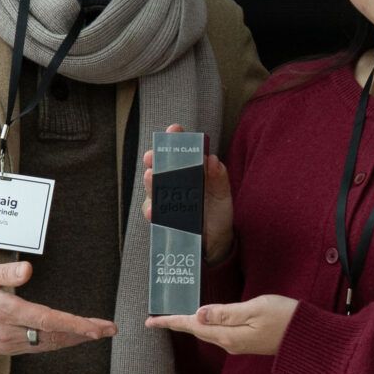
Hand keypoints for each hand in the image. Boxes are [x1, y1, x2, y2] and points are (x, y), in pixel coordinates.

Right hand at [0, 260, 114, 353]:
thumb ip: (4, 272)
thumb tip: (26, 270)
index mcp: (3, 311)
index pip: (47, 320)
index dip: (76, 325)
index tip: (97, 327)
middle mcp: (6, 332)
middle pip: (53, 336)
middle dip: (83, 334)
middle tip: (108, 330)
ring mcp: (5, 344)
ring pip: (46, 345)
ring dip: (72, 340)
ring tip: (94, 334)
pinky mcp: (2, 349)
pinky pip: (35, 348)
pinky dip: (55, 343)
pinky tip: (67, 339)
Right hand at [142, 124, 235, 264]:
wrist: (217, 242)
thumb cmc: (218, 213)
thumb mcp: (222, 194)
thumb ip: (219, 178)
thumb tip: (213, 160)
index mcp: (190, 172)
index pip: (180, 151)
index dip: (174, 139)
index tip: (173, 130)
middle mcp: (174, 184)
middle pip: (160, 167)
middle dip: (155, 159)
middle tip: (152, 155)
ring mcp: (167, 201)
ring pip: (153, 189)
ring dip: (150, 183)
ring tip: (150, 176)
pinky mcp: (163, 220)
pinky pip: (154, 214)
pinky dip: (152, 211)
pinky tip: (153, 211)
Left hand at [147, 295, 298, 356]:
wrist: (307, 337)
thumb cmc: (285, 318)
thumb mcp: (254, 309)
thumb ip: (225, 313)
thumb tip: (198, 315)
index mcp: (228, 335)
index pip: (192, 326)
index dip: (171, 322)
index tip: (151, 322)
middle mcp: (229, 343)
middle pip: (196, 331)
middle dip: (175, 324)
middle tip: (155, 320)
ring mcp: (237, 344)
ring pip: (206, 333)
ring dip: (189, 326)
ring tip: (172, 319)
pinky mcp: (245, 342)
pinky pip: (218, 334)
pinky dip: (205, 326)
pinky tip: (201, 320)